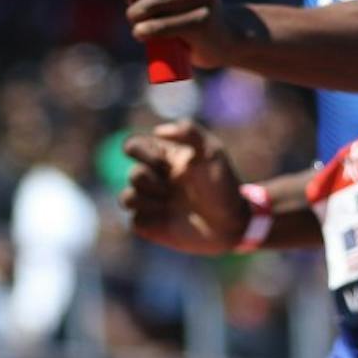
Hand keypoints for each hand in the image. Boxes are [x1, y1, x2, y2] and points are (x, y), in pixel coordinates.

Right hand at [120, 121, 249, 254]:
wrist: (231, 223)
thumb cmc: (222, 185)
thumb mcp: (211, 152)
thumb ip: (189, 132)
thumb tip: (157, 131)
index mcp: (165, 158)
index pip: (133, 146)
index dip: (136, 150)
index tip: (158, 160)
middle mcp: (156, 179)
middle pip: (132, 174)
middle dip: (150, 180)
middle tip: (171, 186)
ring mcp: (152, 203)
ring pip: (127, 198)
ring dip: (147, 200)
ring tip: (170, 203)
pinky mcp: (151, 226)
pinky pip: (134, 221)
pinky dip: (148, 219)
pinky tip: (168, 219)